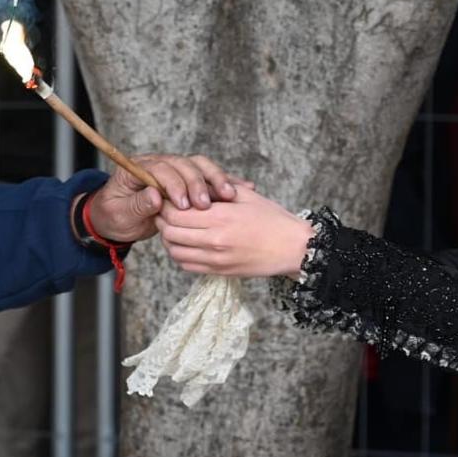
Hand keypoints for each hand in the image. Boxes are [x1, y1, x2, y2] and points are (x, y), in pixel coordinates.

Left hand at [84, 154, 241, 243]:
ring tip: (228, 195)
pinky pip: (210, 177)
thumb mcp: (119, 214)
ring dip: (216, 180)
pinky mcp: (189, 181)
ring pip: (201, 167)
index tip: (183, 205)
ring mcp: (176, 171)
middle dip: (197, 182)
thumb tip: (154, 196)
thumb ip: (136, 205)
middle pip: (185, 164)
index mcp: (139, 167)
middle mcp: (160, 163)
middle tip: (205, 204)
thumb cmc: (113, 215)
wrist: (115, 218)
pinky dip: (225, 182)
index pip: (161, 167)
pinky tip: (243, 188)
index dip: (173, 184)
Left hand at [158, 185, 313, 278]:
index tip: (167, 198)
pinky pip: (187, 265)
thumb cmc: (273, 218)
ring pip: (174, 251)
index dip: (165, 204)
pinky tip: (187, 243)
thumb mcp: (246, 195)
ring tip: (175, 228)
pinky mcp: (219, 272)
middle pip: (169, 232)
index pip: (175, 212)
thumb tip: (191, 184)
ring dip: (169, 239)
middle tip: (166, 212)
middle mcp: (214, 240)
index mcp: (220, 217)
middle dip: (163, 220)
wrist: (294, 248)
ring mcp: (216, 259)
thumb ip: (217, 189)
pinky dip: (180, 254)